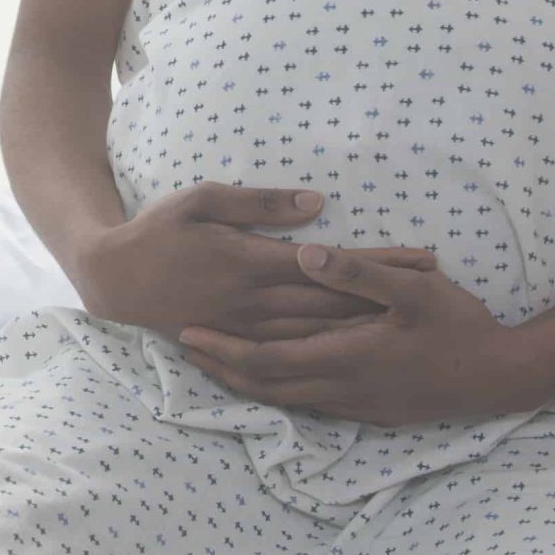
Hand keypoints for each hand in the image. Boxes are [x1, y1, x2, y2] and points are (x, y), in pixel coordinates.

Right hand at [72, 183, 440, 345]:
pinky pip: (297, 355)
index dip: (379, 263)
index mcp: (251, 262)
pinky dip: (336, 353)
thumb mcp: (202, 199)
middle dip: (390, 295)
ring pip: (323, 334)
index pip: (332, 264)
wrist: (114, 281)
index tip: (422, 259)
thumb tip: (318, 203)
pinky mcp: (240, 344)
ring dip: (372, 327)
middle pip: (337, 303)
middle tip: (440, 289)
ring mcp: (249, 330)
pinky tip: (363, 353)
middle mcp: (257, 303)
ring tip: (416, 321)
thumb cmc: (158, 231)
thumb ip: (259, 202)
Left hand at [172, 244, 539, 428]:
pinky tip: (273, 381)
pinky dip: (280, 393)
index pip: (267, 360)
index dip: (224, 347)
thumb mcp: (413, 287)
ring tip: (215, 363)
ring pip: (286, 401)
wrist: (501, 377)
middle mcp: (343, 388)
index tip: (189, 330)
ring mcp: (358, 404)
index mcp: (345, 357)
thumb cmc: (459, 326)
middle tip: (185, 348)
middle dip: (222, 368)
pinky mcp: (372, 411)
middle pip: (265, 387)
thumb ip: (357, 271)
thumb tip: (305, 252)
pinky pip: (312, 406)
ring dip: (247, 382)